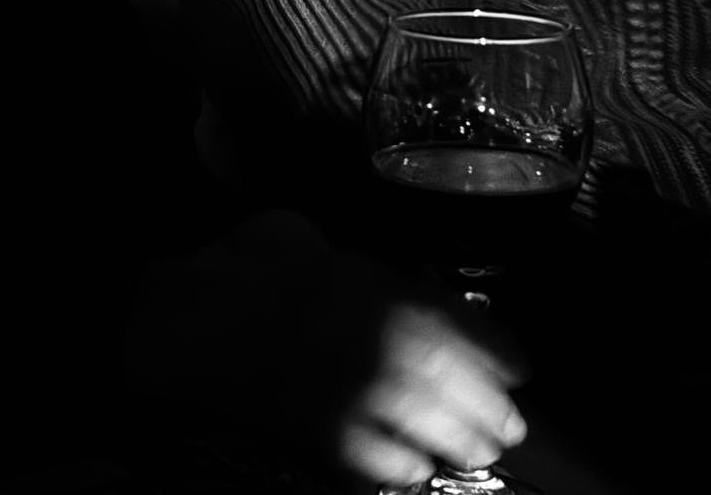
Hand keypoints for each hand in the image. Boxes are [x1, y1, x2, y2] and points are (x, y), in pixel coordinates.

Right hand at [123, 209, 526, 488]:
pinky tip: (413, 467)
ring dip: (461, 445)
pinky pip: (382, 463)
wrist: (190, 316)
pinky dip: (403, 468)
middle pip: (466, 388)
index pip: (470, 328)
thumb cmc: (249, 269)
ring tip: (471, 452)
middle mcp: (383, 342)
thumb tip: (416, 288)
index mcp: (383, 289)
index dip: (503, 353)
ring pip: (435, 430)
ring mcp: (357, 392)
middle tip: (508, 427)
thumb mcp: (316, 243)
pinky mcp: (326, 435)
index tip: (520, 367)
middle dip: (492, 411)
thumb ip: (365, 267)